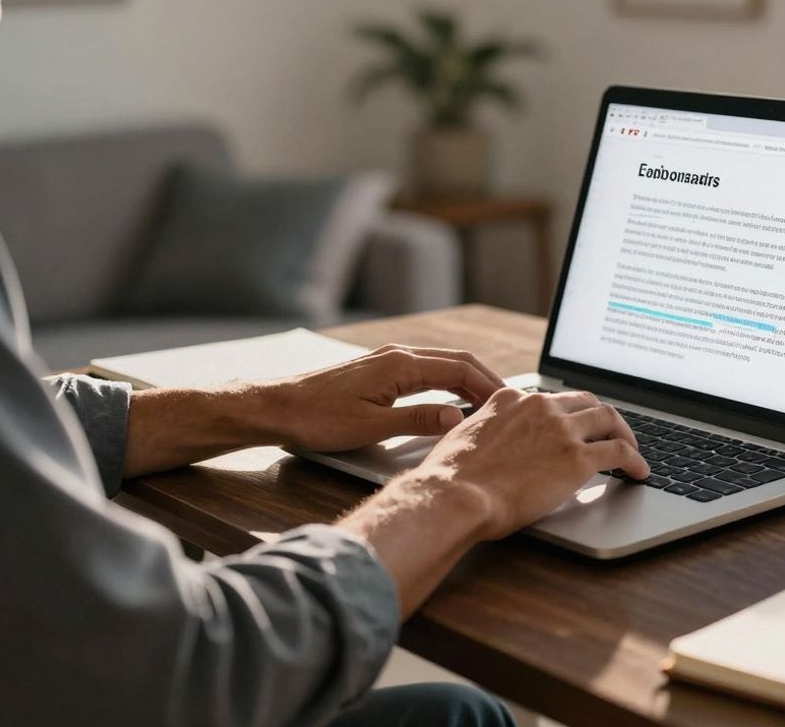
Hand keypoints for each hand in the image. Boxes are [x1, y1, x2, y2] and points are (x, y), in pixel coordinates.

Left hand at [264, 345, 506, 452]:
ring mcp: (387, 360)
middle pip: (455, 361)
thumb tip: (457, 419)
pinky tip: (450, 398)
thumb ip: (417, 421)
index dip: (488, 387)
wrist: (277, 407)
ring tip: (486, 402)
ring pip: (441, 364)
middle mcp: (397, 356)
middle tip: (508, 404)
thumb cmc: (318, 419)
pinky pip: (424, 369)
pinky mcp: (379, 370)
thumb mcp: (371, 428)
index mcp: (401, 366)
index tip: (508, 405)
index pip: (460, 370)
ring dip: (467, 380)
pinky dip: (447, 381)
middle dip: (485, 380)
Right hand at [408, 388, 649, 539]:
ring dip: (625, 434)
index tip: (573, 425)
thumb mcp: (464, 438)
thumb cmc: (452, 479)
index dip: (567, 413)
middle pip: (585, 401)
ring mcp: (561, 429)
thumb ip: (485, 432)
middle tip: (611, 433)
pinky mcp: (577, 457)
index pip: (551, 399)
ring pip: (609, 419)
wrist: (455, 496)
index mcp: (512, 399)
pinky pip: (619, 452)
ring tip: (632, 450)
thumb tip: (490, 446)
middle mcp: (540, 406)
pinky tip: (640, 472)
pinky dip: (635, 460)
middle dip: (602, 417)